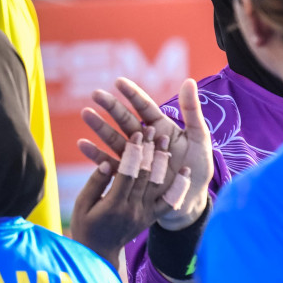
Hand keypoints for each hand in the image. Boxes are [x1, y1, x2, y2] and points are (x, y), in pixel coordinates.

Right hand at [71, 129, 194, 266]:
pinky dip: (179, 187)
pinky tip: (185, 172)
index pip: (127, 173)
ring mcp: (145, 214)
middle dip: (149, 150)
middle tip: (154, 129)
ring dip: (163, 161)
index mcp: (114, 205)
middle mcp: (133, 209)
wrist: (99, 254)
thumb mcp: (83, 205)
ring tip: (167, 140)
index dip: (134, 152)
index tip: (138, 133)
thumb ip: (96, 183)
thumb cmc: (85, 226)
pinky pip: (169, 203)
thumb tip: (107, 162)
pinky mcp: (151, 218)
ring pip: (157, 185)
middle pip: (144, 175)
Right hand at [77, 77, 212, 230]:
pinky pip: (110, 165)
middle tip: (95, 94)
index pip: (145, 108)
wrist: (192, 201)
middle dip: (111, 107)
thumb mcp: (200, 138)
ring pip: (114, 139)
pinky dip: (95, 155)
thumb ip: (192, 111)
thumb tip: (188, 81)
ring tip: (85, 114)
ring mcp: (136, 158)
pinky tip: (82, 145)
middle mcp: (146, 141)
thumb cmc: (199, 168)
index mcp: (162, 128)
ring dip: (99, 127)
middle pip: (126, 121)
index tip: (118, 82)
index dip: (132, 94)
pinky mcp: (128, 176)